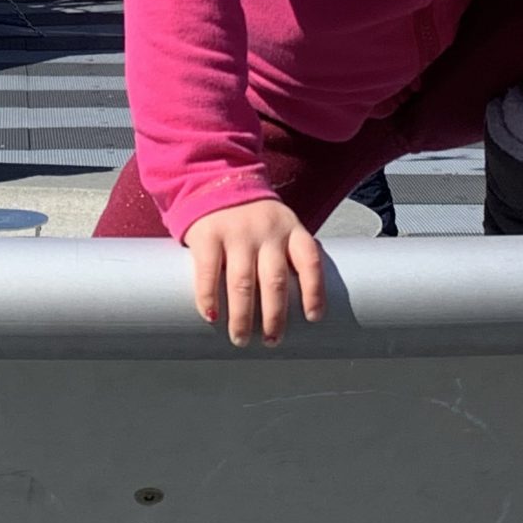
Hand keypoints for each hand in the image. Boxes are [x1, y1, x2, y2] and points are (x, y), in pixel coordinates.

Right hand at [184, 200, 326, 345]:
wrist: (217, 181)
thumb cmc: (255, 219)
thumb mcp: (280, 227)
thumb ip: (287, 257)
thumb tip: (297, 311)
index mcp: (291, 229)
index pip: (310, 261)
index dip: (314, 291)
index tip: (313, 318)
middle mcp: (267, 230)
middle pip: (275, 280)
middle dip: (274, 316)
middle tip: (271, 341)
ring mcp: (237, 232)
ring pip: (242, 282)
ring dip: (242, 316)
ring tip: (241, 339)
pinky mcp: (208, 234)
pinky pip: (208, 271)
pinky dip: (208, 297)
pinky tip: (211, 316)